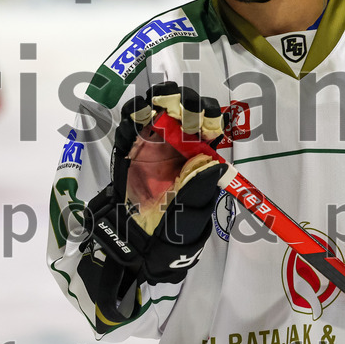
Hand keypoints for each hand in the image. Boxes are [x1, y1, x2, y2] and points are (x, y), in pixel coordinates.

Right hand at [83, 82, 224, 286]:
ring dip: (159, 101)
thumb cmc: (173, 230)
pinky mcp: (128, 149)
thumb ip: (201, 188)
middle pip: (184, 112)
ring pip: (157, 111)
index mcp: (199, 156)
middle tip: (181, 107)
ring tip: (159, 100)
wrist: (138, 243)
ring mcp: (152, 144)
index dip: (210, 118)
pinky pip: (128, 126)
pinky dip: (132, 115)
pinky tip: (138, 111)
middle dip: (185, 103)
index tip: (208, 118)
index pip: (209, 128)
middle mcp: (178, 145)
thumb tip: (216, 165)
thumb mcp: (193, 212)